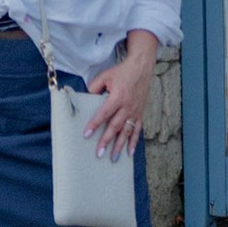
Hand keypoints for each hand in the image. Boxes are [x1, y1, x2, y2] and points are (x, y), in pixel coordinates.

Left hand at [84, 35, 156, 158]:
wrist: (141, 68)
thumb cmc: (122, 72)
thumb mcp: (105, 76)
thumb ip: (94, 88)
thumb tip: (85, 100)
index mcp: (118, 96)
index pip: (104, 113)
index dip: (95, 124)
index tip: (86, 135)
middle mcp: (127, 106)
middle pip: (115, 126)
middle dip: (107, 140)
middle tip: (99, 153)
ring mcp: (135, 111)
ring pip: (127, 132)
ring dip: (120, 146)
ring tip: (113, 158)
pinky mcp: (140, 113)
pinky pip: (137, 130)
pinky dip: (134, 142)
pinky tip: (130, 153)